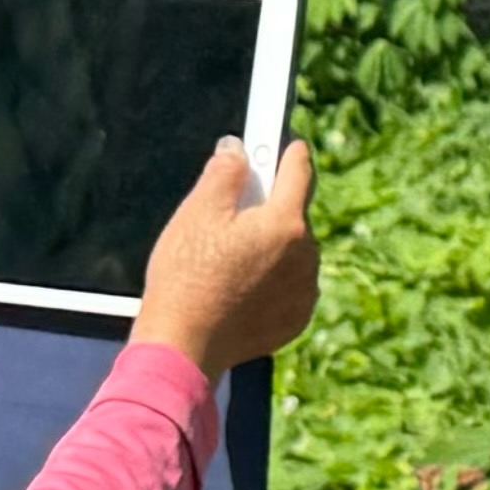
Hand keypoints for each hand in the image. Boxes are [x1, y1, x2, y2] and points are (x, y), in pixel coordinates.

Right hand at [133, 138, 321, 377]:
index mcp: (286, 223)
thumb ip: (224, 172)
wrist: (184, 345)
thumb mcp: (197, 212)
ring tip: (229, 258)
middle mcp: (306, 256)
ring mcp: (304, 291)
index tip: (288, 144)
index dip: (289, 152)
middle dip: (270, 208)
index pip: (299, 172)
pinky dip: (273, 279)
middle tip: (234, 214)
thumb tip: (238, 150)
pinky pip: (290, 285)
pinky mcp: (296, 319)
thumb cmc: (185, 277)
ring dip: (272, 246)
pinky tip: (239, 285)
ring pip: (294, 252)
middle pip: (294, 215)